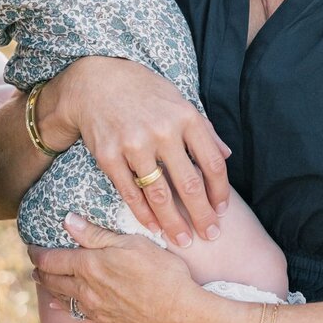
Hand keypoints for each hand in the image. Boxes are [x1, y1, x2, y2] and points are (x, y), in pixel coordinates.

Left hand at [31, 213, 204, 322]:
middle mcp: (86, 291)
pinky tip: (59, 306)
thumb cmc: (161, 274)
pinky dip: (63, 306)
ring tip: (41, 280)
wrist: (181, 315)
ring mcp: (96, 310)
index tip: (30, 246)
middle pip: (52, 280)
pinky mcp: (108, 322)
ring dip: (49, 287)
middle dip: (40, 270)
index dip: (37, 252)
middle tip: (33, 263)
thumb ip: (96, 234)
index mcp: (88, 267)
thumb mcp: (131, 244)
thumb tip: (68, 221)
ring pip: (62, 298)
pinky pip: (77, 313)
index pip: (51, 259)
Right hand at [38, 57, 231, 246]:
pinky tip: (153, 227)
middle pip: (189, 184)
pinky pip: (129, 192)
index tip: (222, 210)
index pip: (212, 163)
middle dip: (202, 216)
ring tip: (183, 241)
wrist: (95, 81)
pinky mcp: (108, 156)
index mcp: (186, 117)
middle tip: (211, 236)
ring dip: (173, 223)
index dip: (220, 192)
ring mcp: (133, 144)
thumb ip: (203, 129)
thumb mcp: (178, 101)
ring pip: (159, 194)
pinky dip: (143, 214)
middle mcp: (162, 131)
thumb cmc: (144, 92)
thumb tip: (227, 155)